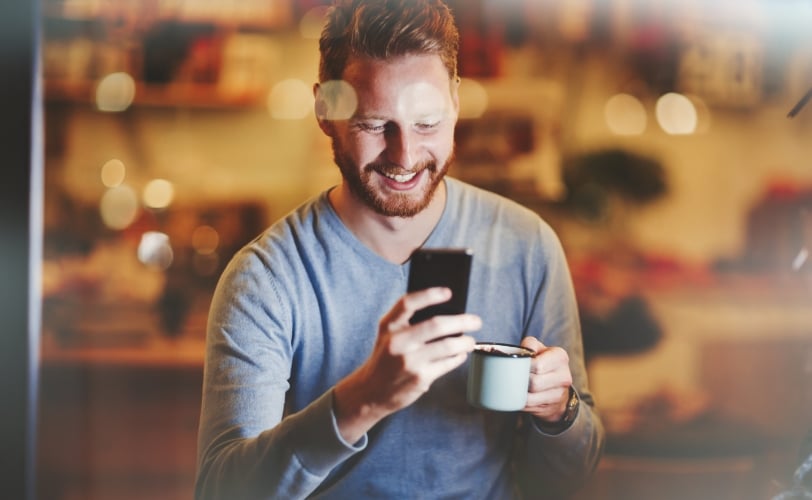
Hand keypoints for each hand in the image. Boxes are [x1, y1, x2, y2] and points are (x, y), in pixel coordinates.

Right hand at [334, 287, 480, 442]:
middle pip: (436, 325)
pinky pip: (448, 363)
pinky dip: (458, 357)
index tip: (448, 293)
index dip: (430, 295)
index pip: (408, 303)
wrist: (371, 392)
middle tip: (475, 321)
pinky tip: (459, 354)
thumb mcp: (388, 335)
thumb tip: (447, 311)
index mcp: (389, 326)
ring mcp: (409, 361)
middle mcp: (397, 342)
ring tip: (470, 340)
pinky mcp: (420, 378)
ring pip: (448, 346)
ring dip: (465, 342)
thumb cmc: (386, 358)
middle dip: (462, 321)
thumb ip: (407, 321)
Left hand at [521, 336, 571, 423]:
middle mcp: (564, 376)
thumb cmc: (542, 361)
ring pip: (531, 398)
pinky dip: (521, 402)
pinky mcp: (554, 407)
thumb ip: (529, 344)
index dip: (523, 367)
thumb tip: (519, 352)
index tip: (517, 366)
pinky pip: (530, 407)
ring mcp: (560, 394)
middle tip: (513, 377)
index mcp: (560, 357)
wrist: (557, 383)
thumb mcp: (538, 348)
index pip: (537, 365)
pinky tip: (518, 396)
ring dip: (519, 394)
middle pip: (534, 383)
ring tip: (514, 387)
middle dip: (520, 381)